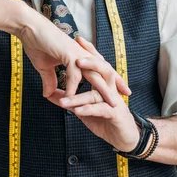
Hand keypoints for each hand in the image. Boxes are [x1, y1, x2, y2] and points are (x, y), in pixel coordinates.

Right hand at [15, 8, 130, 102]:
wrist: (29, 28)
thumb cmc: (38, 44)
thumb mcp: (44, 67)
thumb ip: (50, 81)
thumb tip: (48, 94)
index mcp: (81, 58)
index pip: (99, 71)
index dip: (110, 81)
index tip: (119, 92)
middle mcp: (83, 56)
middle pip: (104, 73)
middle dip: (115, 86)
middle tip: (126, 98)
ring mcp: (78, 55)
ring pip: (95, 75)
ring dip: (103, 91)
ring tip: (111, 104)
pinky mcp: (69, 54)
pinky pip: (74, 75)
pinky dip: (73, 89)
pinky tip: (72, 100)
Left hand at [48, 37, 139, 152]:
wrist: (126, 137)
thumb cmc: (106, 120)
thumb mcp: (85, 108)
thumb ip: (70, 99)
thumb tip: (50, 93)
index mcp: (103, 84)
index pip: (97, 63)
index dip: (89, 51)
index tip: (77, 40)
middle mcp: (110, 89)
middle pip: (104, 70)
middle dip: (91, 63)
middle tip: (76, 59)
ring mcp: (113, 101)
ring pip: (98, 92)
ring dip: (79, 96)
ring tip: (64, 98)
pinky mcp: (115, 115)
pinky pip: (101, 109)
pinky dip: (88, 109)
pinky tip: (76, 111)